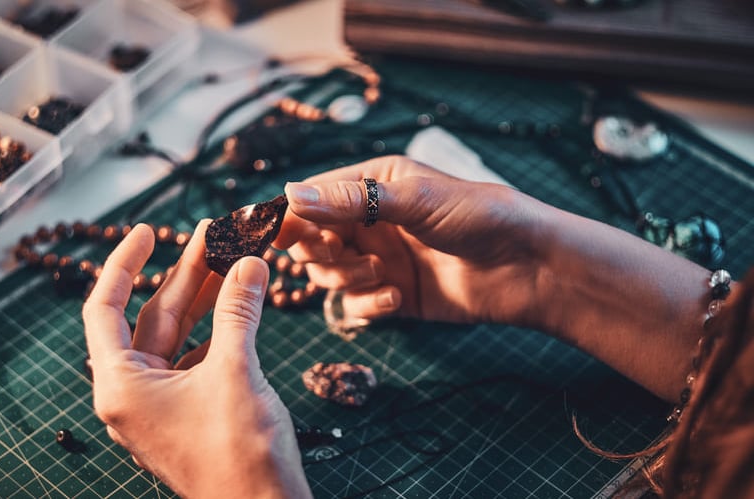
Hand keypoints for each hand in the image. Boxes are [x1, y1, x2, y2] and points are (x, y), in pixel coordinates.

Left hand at [82, 221, 311, 498]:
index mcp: (122, 386)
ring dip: (207, 298)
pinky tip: (243, 302)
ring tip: (233, 257)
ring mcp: (164, 404)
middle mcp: (134, 393)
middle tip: (212, 233)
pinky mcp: (192, 411)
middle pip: (153, 317)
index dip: (124, 264)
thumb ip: (238, 311)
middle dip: (185, 274)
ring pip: (180, 335)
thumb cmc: (239, 453)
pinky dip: (221, 328)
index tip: (148, 230)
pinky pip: (201, 356)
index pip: (106, 309)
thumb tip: (249, 261)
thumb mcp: (236, 371)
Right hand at [274, 155, 549, 326]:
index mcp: (373, 184)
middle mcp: (370, 221)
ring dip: (346, 277)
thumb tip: (289, 194)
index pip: (314, 197)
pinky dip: (369, 304)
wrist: (525, 267)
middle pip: (313, 239)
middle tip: (337, 253)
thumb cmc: (476, 216)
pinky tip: (397, 297)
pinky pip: (357, 304)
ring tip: (380, 273)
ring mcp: (380, 259)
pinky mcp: (393, 294)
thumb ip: (350, 200)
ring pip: (329, 274)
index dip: (292, 216)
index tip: (277, 233)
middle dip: (319, 250)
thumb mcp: (412, 199)